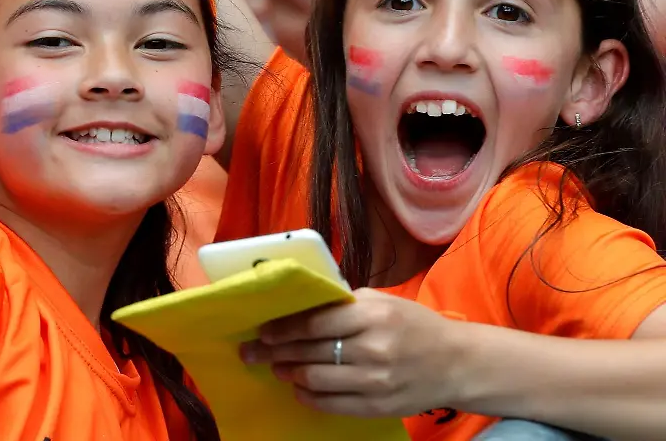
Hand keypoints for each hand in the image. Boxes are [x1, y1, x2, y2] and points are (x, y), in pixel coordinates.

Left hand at [240, 288, 465, 417]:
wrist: (457, 363)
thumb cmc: (414, 325)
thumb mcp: (381, 303)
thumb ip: (343, 305)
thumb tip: (298, 306)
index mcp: (373, 316)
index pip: (314, 323)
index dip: (282, 329)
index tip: (262, 330)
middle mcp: (373, 349)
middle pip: (309, 352)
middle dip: (274, 352)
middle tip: (252, 352)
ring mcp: (375, 382)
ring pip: (315, 380)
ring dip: (289, 374)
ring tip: (277, 368)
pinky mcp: (377, 407)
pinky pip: (331, 405)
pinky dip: (308, 397)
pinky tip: (299, 389)